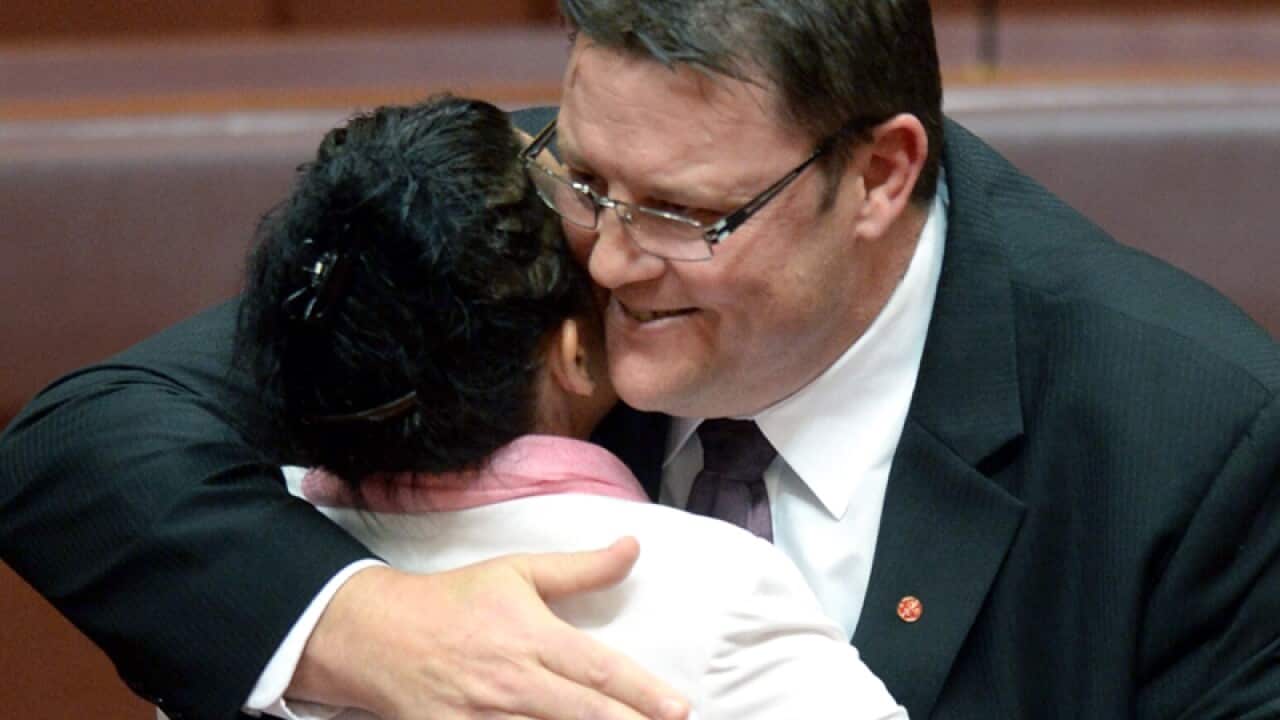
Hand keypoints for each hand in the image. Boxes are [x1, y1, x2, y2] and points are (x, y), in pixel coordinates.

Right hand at [289, 537, 689, 719]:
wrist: (376, 634)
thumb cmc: (455, 600)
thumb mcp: (517, 572)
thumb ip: (578, 569)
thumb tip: (633, 547)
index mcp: (531, 636)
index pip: (597, 669)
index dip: (641, 691)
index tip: (678, 708)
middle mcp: (512, 682)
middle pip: (581, 714)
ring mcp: (484, 718)